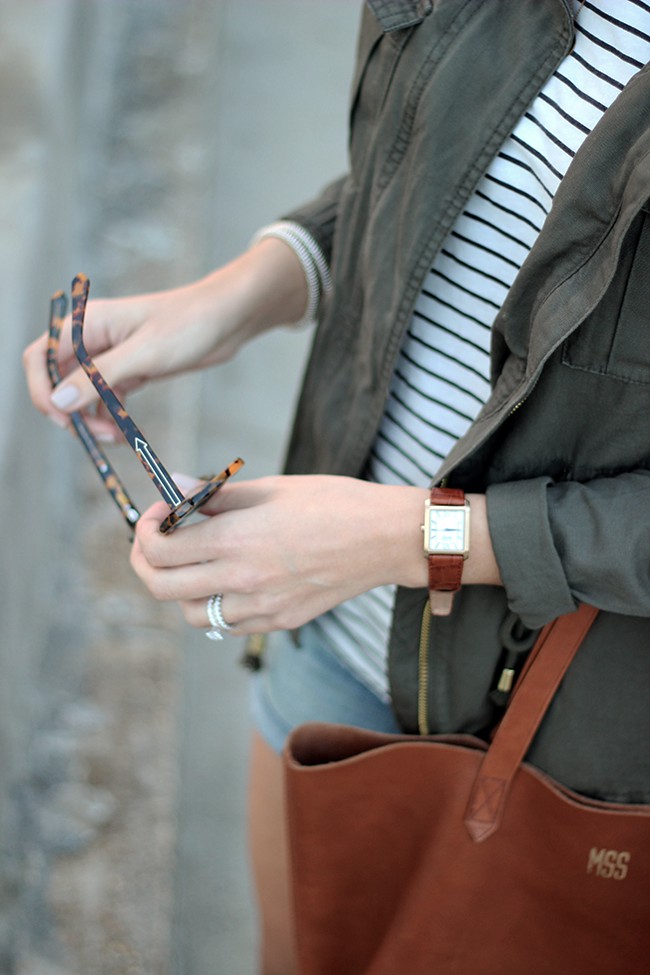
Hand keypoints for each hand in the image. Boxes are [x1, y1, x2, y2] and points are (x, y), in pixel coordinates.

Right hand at [23, 238, 307, 439]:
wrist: (229, 318)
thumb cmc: (190, 324)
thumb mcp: (145, 353)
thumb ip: (100, 377)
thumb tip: (60, 400)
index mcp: (87, 324)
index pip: (41, 357)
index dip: (42, 389)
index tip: (63, 417)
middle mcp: (93, 339)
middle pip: (59, 380)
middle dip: (70, 410)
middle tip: (96, 435)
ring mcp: (112, 355)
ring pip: (83, 394)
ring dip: (91, 418)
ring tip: (115, 437)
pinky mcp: (131, 369)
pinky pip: (107, 398)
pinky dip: (110, 416)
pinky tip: (123, 432)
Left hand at [130, 475, 430, 634]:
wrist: (384, 538)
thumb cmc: (332, 502)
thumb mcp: (270, 488)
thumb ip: (215, 495)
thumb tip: (175, 487)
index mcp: (234, 540)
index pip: (159, 550)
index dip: (145, 529)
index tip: (158, 513)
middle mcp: (241, 580)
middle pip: (161, 588)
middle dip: (144, 563)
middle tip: (151, 543)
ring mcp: (260, 608)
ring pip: (191, 613)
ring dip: (179, 588)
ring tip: (193, 563)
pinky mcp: (279, 622)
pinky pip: (228, 624)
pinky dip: (215, 605)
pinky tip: (227, 581)